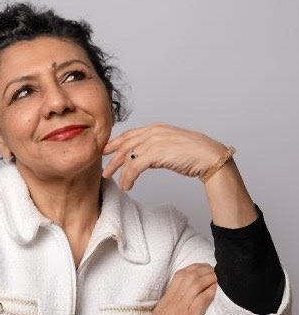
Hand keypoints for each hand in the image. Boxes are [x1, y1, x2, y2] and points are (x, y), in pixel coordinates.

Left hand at [102, 123, 226, 190]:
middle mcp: (153, 132)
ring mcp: (154, 141)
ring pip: (128, 156)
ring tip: (116, 182)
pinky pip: (134, 166)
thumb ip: (155, 148)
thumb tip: (142, 158)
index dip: (116, 143)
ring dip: (119, 171)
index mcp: (156, 128)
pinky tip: (127, 186)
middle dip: (113, 158)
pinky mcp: (156, 153)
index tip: (107, 151)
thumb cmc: (193, 153)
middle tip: (105, 170)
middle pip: (125, 145)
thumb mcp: (170, 146)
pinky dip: (128, 177)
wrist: (209, 156)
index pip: (130, 134)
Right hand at [133, 263, 217, 314]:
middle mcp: (174, 298)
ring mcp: (181, 308)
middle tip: (215, 270)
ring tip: (218, 278)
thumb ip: (172, 302)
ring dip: (210, 278)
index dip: (195, 267)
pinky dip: (210, 293)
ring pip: (196, 284)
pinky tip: (217, 291)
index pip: (181, 274)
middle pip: (190, 275)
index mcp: (168, 296)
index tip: (204, 267)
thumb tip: (184, 298)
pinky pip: (201, 301)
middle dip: (205, 269)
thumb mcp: (162, 312)